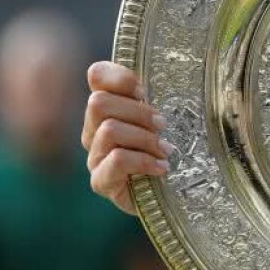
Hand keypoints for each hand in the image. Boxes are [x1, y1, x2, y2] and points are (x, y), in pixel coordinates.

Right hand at [82, 61, 169, 214]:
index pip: (97, 74)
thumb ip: (160, 98)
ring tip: (165, 150)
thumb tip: (169, 74)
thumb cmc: (173, 150)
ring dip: (145, 139)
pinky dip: (144, 161)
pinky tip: (162, 167)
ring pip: (109, 130)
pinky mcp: (102, 182)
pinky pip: (118, 160)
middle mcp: (94, 128)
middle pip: (99, 102)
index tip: (144, 91)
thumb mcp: (170, 118)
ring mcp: (95, 156)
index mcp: (108, 107)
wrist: (175, 195)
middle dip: (138, 112)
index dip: (120, 77)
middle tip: (163, 126)